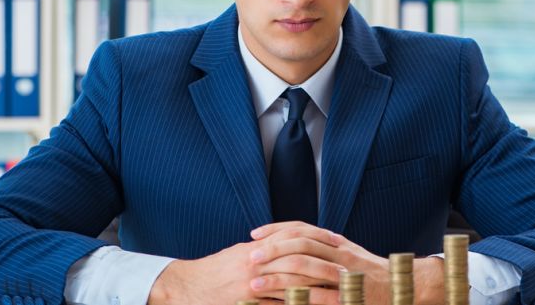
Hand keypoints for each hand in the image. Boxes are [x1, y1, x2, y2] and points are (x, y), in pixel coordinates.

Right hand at [147, 224, 341, 304]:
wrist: (186, 286)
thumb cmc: (215, 271)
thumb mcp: (241, 254)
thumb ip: (265, 250)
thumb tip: (289, 248)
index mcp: (259, 246)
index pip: (296, 236)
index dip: (319, 239)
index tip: (340, 243)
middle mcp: (258, 260)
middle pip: (300, 260)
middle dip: (326, 266)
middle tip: (348, 273)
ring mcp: (253, 282)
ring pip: (294, 284)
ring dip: (319, 290)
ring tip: (340, 296)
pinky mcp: (249, 300)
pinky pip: (279, 304)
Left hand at [251, 222, 444, 304]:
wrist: (404, 285)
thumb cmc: (372, 273)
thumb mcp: (348, 253)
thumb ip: (324, 247)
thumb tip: (293, 243)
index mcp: (337, 241)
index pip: (301, 228)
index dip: (276, 229)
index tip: (254, 234)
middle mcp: (340, 252)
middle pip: (300, 243)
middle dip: (272, 249)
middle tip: (250, 257)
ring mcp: (345, 273)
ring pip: (305, 268)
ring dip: (277, 276)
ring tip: (254, 284)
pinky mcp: (348, 295)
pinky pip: (317, 297)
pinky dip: (295, 300)